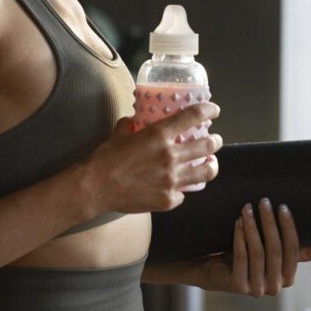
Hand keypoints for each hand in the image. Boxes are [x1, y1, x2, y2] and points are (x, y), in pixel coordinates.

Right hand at [80, 102, 222, 215]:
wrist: (95, 188)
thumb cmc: (104, 159)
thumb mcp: (118, 135)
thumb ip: (129, 125)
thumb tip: (132, 121)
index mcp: (159, 135)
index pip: (194, 116)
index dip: (209, 110)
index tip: (214, 110)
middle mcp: (170, 156)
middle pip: (208, 145)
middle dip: (215, 140)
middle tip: (214, 140)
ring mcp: (172, 180)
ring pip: (206, 172)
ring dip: (211, 165)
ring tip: (210, 163)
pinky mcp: (168, 199)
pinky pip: (183, 193)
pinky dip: (182, 189)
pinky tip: (177, 187)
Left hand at [196, 198, 310, 295]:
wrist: (214, 271)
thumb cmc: (248, 257)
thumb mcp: (274, 252)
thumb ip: (300, 251)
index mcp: (288, 277)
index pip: (293, 250)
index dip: (289, 228)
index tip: (282, 206)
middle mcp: (275, 287)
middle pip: (275, 250)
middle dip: (269, 223)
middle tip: (264, 201)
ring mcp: (256, 289)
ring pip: (258, 252)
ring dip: (252, 227)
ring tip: (246, 207)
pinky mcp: (237, 286)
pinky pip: (241, 257)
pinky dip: (240, 237)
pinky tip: (238, 222)